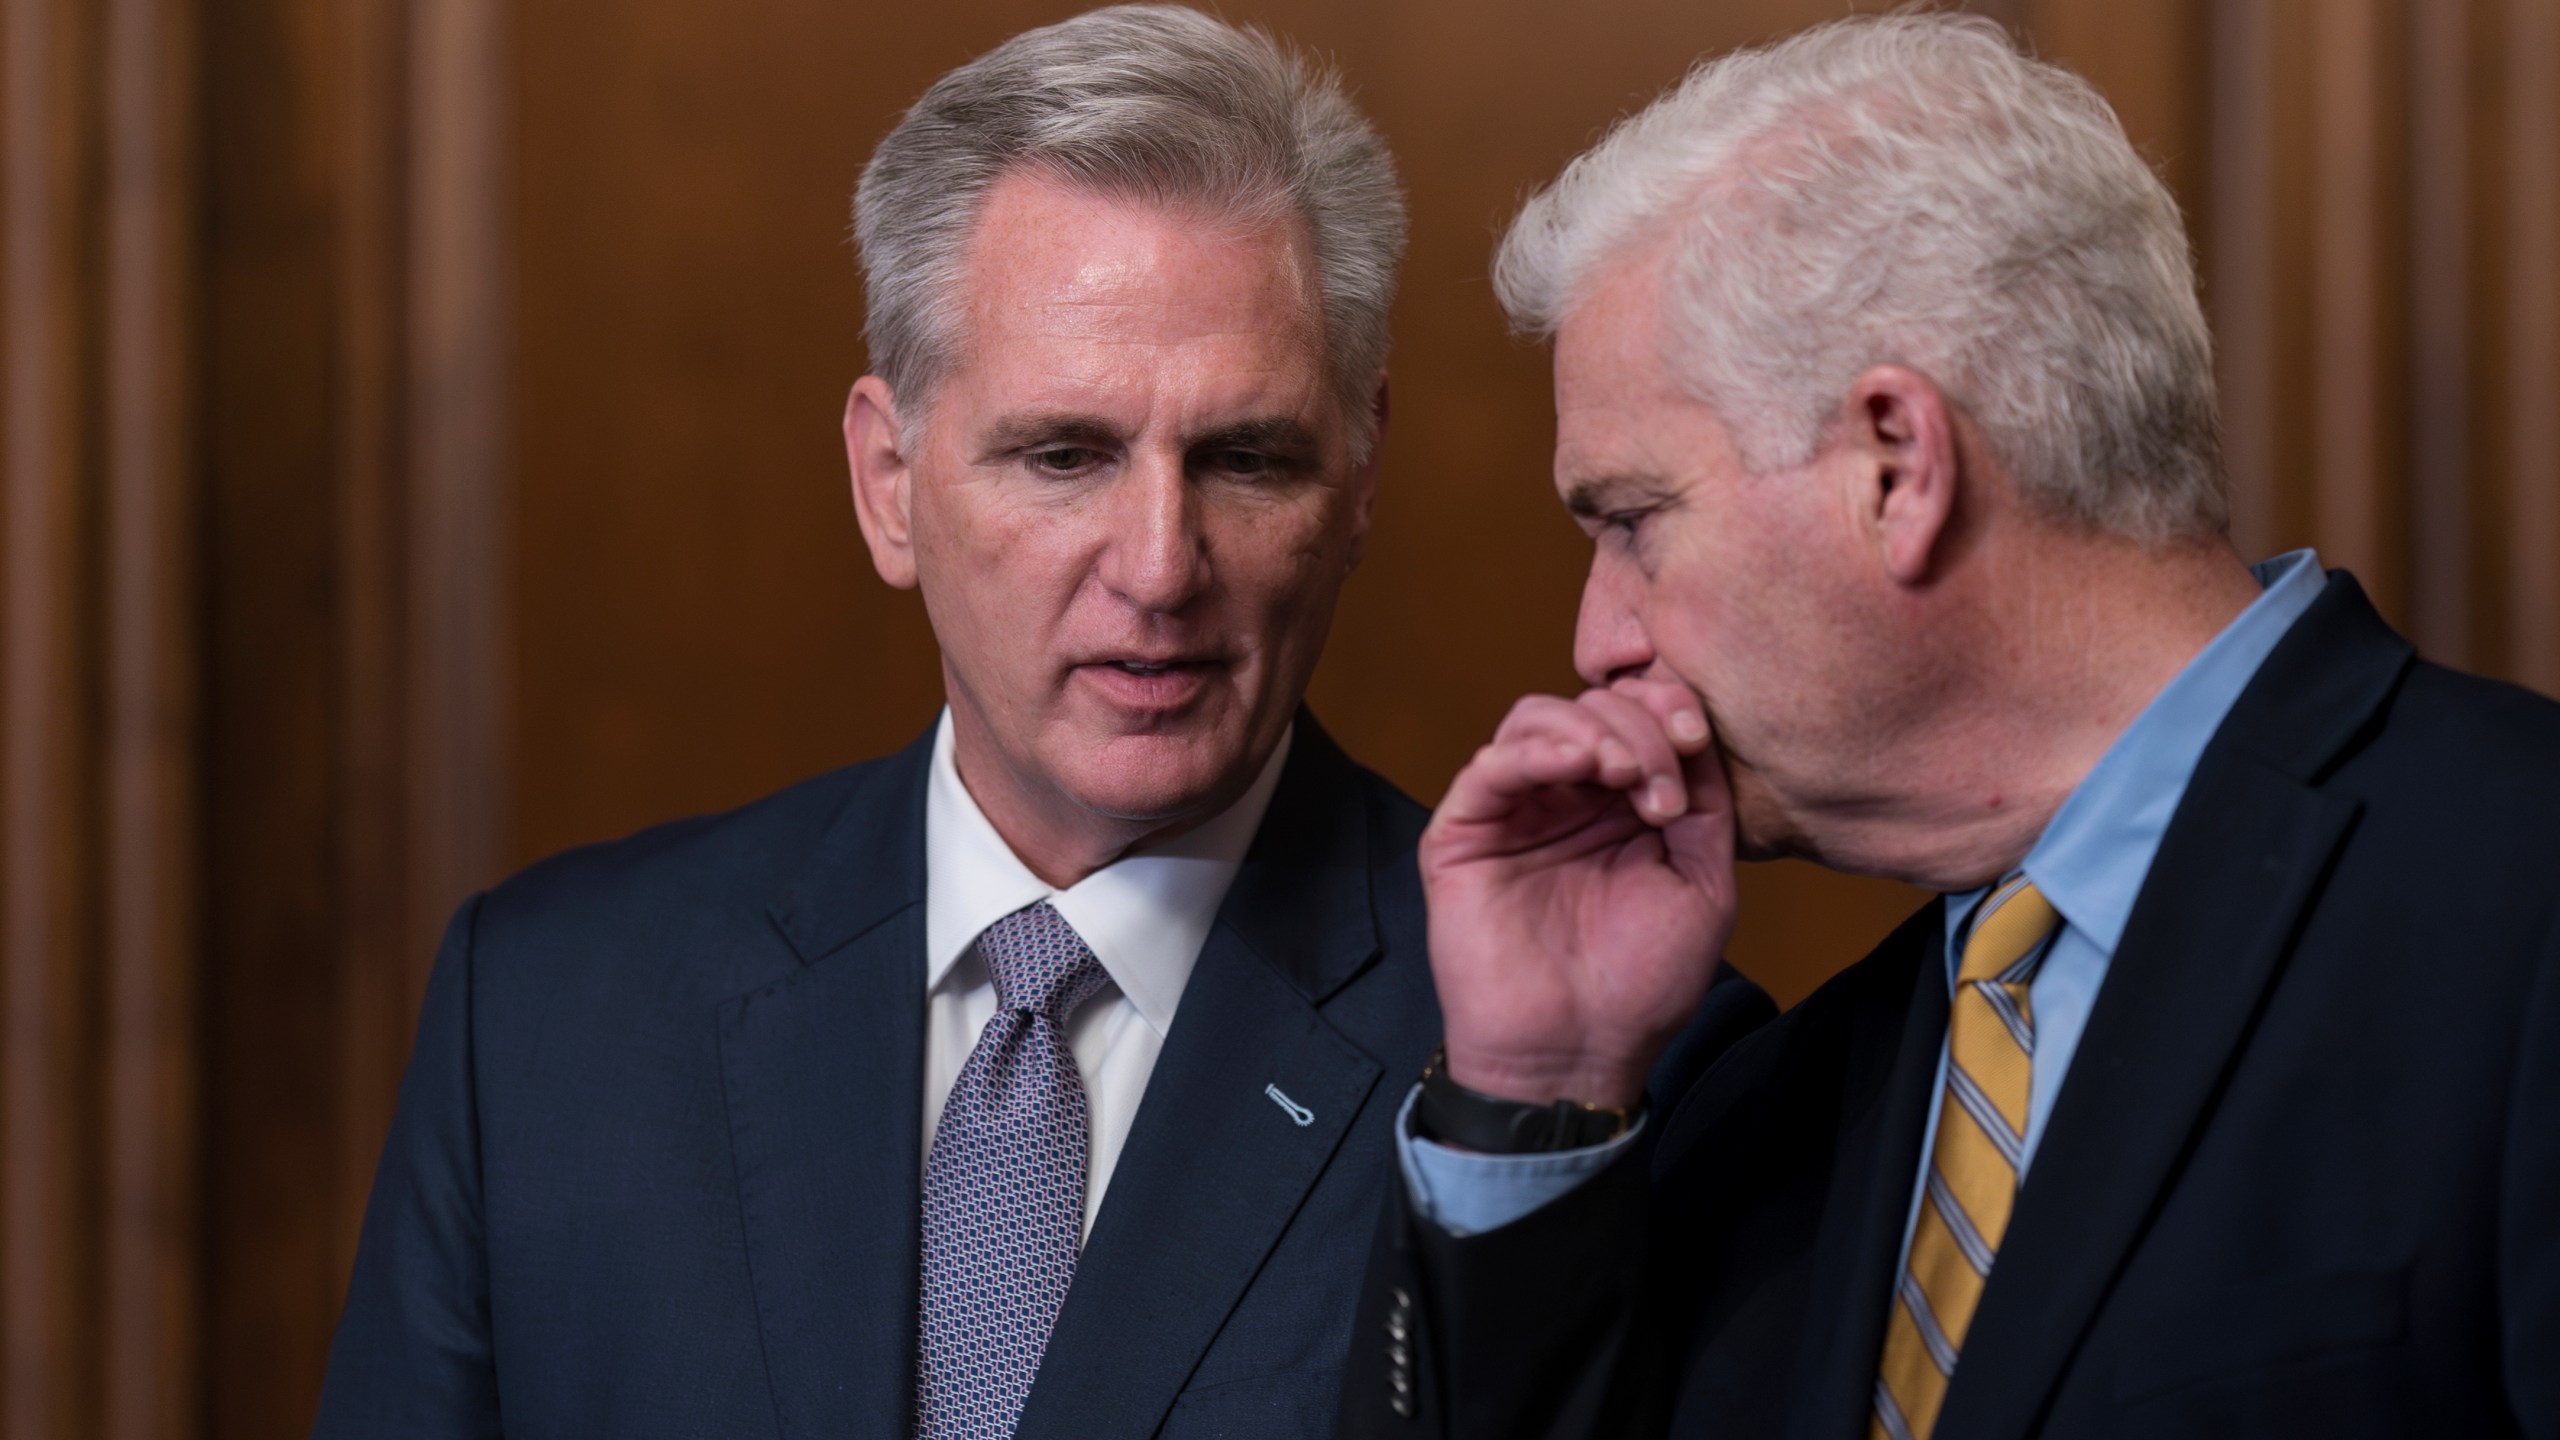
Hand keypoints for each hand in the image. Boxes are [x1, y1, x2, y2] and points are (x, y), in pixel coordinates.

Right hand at [1422, 677, 1738, 1110]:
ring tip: (1623, 773)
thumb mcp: (1702, 885)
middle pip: (1590, 707)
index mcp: (1620, 807)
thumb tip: (1697, 734)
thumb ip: (1704, 807)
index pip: (1637, 718)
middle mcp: (1565, 800)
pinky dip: (1536, 751)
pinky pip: (1489, 766)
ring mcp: (1513, 814)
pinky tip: (1579, 769)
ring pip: (1536, 719)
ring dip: (1590, 729)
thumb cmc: (1638, 985)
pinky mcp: (1463, 835)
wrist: (1577, 1054)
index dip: (1667, 708)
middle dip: (1638, 726)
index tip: (1696, 737)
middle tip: (1660, 784)